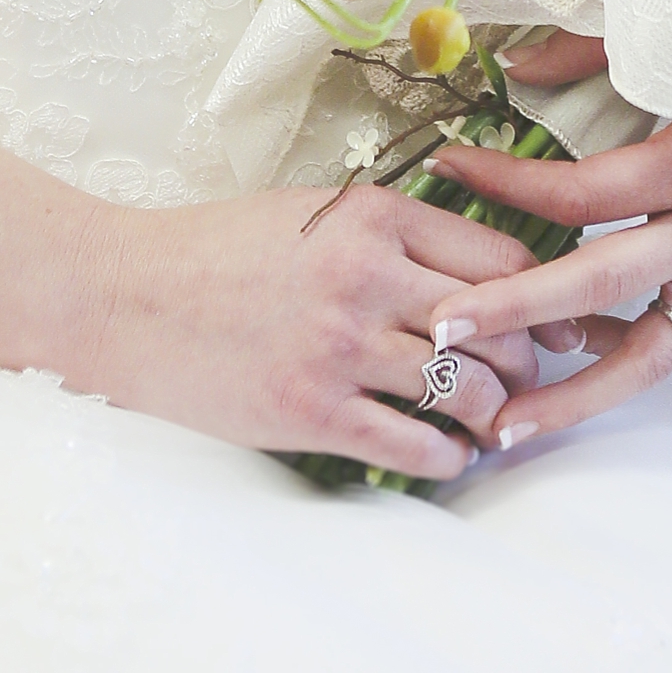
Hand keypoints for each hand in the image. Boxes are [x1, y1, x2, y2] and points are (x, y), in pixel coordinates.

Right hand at [83, 180, 546, 480]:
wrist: (126, 296)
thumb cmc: (218, 250)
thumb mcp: (312, 214)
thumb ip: (388, 232)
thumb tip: (465, 269)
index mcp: (371, 217)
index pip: (498, 255)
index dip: (536, 293)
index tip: (546, 317)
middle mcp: (366, 276)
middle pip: (498, 322)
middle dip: (526, 357)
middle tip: (527, 376)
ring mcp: (339, 347)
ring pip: (463, 387)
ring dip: (491, 412)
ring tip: (490, 421)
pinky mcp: (311, 411)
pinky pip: (412, 446)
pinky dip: (447, 458)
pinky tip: (448, 456)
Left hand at [422, 33, 671, 446]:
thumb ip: (592, 54)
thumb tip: (512, 66)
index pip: (582, 191)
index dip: (510, 184)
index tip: (449, 169)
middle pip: (602, 285)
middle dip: (518, 311)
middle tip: (445, 333)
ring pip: (646, 356)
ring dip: (572, 396)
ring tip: (504, 427)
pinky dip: (620, 361)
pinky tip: (569, 373)